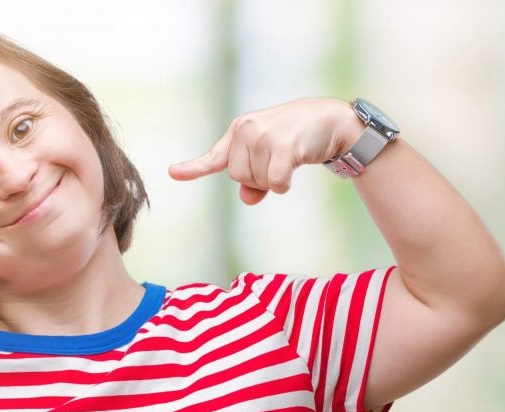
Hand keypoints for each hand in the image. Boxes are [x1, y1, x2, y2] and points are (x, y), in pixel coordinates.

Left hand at [168, 97, 361, 204]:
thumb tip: (246, 198)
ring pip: (256, 182)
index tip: (173, 173)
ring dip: (273, 180)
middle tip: (278, 161)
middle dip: (258, 179)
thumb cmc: (297, 139)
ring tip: (289, 158)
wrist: (330, 120)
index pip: (213, 157)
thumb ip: (254, 181)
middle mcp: (246, 130)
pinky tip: (296, 165)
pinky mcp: (282, 146)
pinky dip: (284, 184)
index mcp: (238, 130)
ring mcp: (262, 136)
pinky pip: (274, 183)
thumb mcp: (271, 157)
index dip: (193, 168)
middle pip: (239, 178)